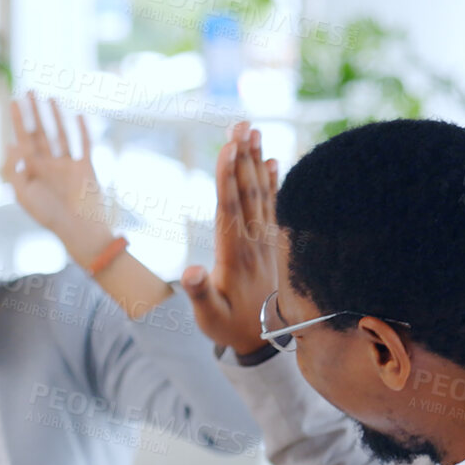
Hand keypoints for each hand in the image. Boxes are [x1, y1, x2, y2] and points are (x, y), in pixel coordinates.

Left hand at [4, 91, 114, 255]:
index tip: (14, 102)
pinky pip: (83, 144)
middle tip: (29, 91)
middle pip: (40, 133)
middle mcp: (49, 165)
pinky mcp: (85, 167)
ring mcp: (68, 165)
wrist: (78, 230)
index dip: (18, 121)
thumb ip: (14, 170)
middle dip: (34, 113)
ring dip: (55, 117)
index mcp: (33, 171)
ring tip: (49, 98)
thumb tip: (9, 145)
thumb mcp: (24, 194)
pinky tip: (77, 115)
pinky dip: (81, 130)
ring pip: (60, 135)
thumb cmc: (49, 216)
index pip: (23, 140)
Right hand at [181, 121, 282, 356]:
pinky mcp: (272, 242)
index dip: (228, 177)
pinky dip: (274, 182)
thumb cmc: (229, 326)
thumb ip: (200, 293)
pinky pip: (274, 205)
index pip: (230, 208)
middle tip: (241, 124)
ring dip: (257, 161)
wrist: (266, 339)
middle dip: (243, 157)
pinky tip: (274, 161)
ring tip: (254, 131)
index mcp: (234, 255)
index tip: (228, 148)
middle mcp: (253, 242)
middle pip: (247, 192)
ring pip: (261, 193)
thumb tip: (190, 272)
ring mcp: (265, 240)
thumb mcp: (209, 317)